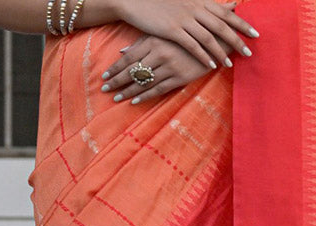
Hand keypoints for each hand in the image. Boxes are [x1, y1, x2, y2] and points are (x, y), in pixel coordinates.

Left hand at [101, 34, 218, 103]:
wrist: (211, 41)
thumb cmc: (182, 36)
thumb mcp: (160, 35)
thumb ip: (141, 43)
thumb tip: (122, 52)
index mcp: (153, 41)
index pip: (128, 57)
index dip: (115, 68)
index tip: (104, 76)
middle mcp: (159, 54)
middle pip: (133, 71)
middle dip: (117, 81)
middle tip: (104, 90)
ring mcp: (169, 67)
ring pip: (144, 82)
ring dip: (129, 91)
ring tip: (117, 98)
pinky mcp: (179, 78)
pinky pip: (159, 89)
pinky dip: (145, 96)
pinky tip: (134, 101)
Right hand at [114, 0, 257, 69]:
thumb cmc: (159, 0)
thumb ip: (202, 5)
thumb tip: (222, 6)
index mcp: (199, 0)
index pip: (226, 12)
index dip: (242, 22)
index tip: (255, 32)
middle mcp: (194, 8)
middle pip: (222, 25)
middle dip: (238, 39)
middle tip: (250, 51)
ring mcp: (184, 19)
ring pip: (209, 38)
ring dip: (222, 52)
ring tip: (232, 64)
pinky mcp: (172, 30)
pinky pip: (193, 46)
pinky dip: (204, 56)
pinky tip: (212, 65)